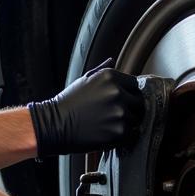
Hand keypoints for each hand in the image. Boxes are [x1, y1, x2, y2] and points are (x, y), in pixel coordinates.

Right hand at [27, 58, 142, 157]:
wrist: (55, 125)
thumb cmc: (68, 103)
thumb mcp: (84, 79)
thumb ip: (103, 70)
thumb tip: (113, 60)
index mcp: (110, 77)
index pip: (134, 84)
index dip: (128, 93)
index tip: (121, 100)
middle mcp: (117, 93)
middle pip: (139, 101)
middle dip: (131, 108)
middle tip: (116, 113)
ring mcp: (120, 113)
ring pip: (136, 118)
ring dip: (127, 122)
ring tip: (110, 123)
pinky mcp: (119, 132)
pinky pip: (132, 134)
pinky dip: (124, 136)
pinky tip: (110, 132)